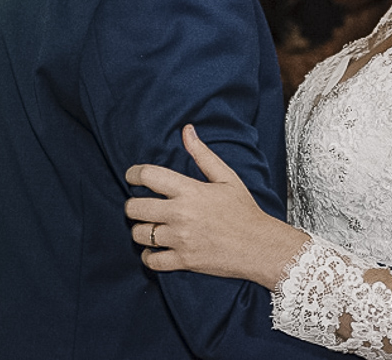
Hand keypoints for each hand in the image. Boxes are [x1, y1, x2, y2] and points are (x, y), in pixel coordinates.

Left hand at [124, 125, 306, 288]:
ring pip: (139, 234)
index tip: (132, 177)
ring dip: (140, 231)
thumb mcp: (226, 178)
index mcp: (189, 190)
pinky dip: (148, 256)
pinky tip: (155, 250)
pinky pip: (151, 261)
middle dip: (132, 205)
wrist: (260, 246)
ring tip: (149, 227)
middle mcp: (181, 214)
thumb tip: (187, 131)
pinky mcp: (184, 261)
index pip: (148, 176)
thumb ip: (203, 154)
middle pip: (135, 207)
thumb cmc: (243, 210)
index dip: (133, 174)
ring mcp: (181, 239)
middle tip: (140, 206)